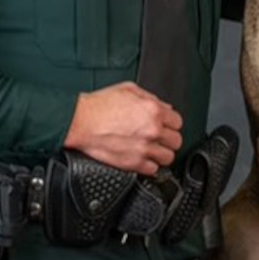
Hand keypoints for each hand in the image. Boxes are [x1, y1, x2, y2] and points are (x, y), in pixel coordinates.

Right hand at [62, 81, 183, 174]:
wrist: (80, 122)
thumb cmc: (98, 106)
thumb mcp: (128, 89)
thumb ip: (150, 98)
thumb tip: (164, 108)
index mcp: (153, 110)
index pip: (177, 122)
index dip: (171, 124)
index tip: (166, 126)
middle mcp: (152, 130)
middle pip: (176, 141)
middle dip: (168, 140)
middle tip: (160, 139)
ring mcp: (144, 148)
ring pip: (168, 158)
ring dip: (161, 154)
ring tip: (152, 151)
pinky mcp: (134, 163)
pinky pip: (153, 170)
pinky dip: (149, 166)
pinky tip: (142, 159)